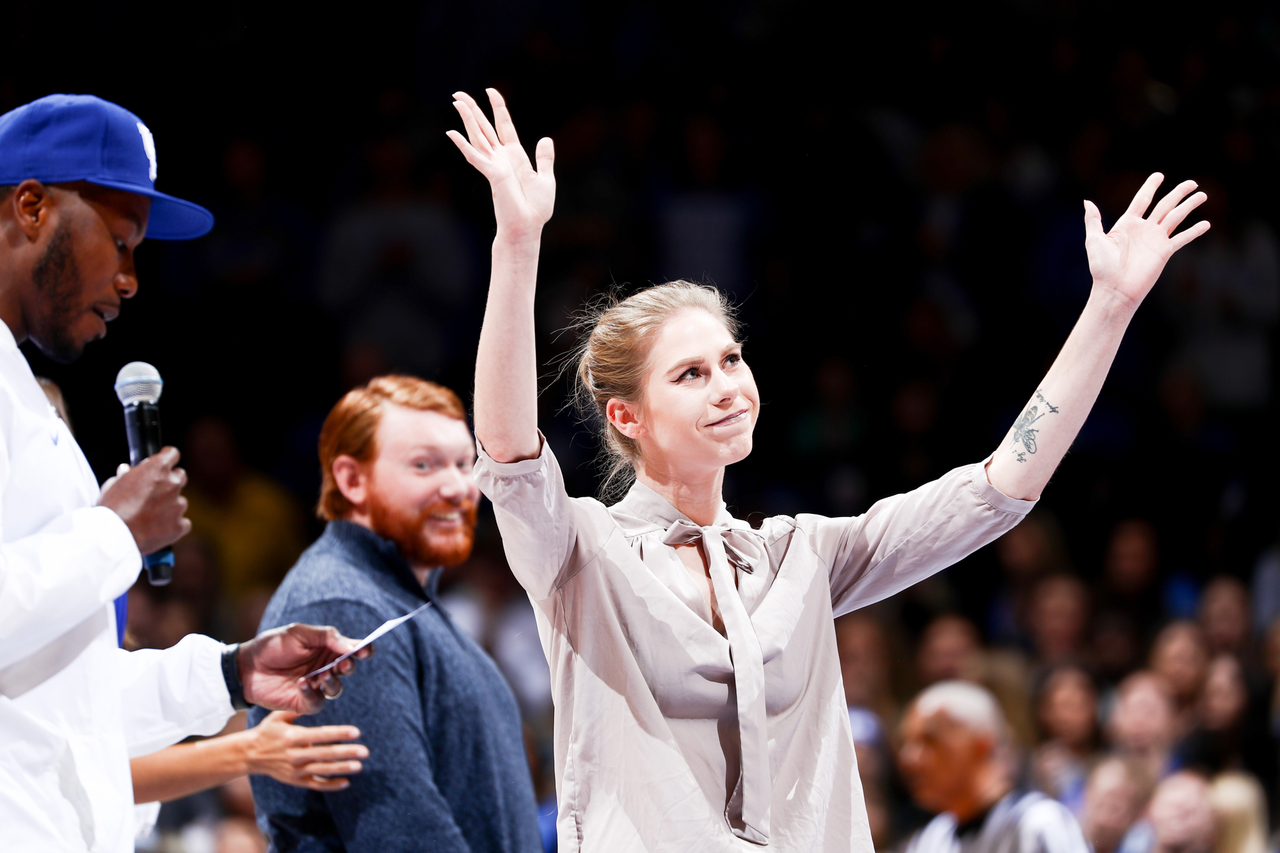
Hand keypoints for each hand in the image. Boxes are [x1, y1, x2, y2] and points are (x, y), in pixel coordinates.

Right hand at [98, 447, 190, 554]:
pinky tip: (159, 529)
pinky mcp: (180, 525)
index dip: (167, 459)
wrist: (113, 537)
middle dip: (171, 481)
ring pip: (179, 502)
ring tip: (149, 517)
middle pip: (181, 476)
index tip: (164, 463)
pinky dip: (173, 525)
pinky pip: (182, 523)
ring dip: (170, 506)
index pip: (172, 454)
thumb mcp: (113, 485)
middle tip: (156, 492)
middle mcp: (172, 484)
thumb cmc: (110, 509)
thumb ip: (125, 475)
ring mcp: (178, 505)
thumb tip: (127, 470)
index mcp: (157, 468)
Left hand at [238, 623, 372, 714]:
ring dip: (332, 682)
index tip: (365, 650)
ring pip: (336, 689)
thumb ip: (327, 637)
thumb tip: (353, 646)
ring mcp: (315, 686)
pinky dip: (312, 694)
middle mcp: (325, 667)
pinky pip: (317, 703)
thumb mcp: (299, 633)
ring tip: (320, 676)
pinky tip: (301, 684)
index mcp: (328, 649)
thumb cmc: (272, 646)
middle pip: (349, 669)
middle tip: (342, 664)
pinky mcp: (303, 702)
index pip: (354, 650)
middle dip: (349, 666)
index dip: (364, 650)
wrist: (245, 666)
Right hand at [245, 710, 366, 791]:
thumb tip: (317, 696)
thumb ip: (298, 709)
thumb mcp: (278, 717)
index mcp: (293, 737)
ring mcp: (295, 770)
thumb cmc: (268, 731)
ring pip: (322, 770)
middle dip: (345, 753)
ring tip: (359, 766)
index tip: (356, 732)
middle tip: (365, 751)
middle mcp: (294, 755)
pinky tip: (346, 782)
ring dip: (341, 769)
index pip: (320, 735)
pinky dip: (330, 785)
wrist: (249, 755)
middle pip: (324, 754)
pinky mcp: (296, 781)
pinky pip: (316, 784)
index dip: (338, 733)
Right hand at [447, 88, 554, 240]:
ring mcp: (494, 165)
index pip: (504, 125)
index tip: (490, 91)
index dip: (498, 107)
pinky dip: (464, 145)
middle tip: (458, 93)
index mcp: (515, 156)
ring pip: (478, 136)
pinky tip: (452, 133)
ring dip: (467, 119)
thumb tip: (546, 138)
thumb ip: (544, 159)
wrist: (528, 226)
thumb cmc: (535, 208)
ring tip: (457, 102)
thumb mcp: (545, 179)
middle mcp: (501, 158)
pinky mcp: (492, 174)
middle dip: (473, 109)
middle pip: (484, 127)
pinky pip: (475, 156)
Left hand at [1084, 173, 1209, 309]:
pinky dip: (1194, 231)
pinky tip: (1206, 224)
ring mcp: (1156, 239)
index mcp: (1127, 223)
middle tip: (1192, 182)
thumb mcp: (1094, 240)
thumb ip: (1093, 220)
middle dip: (1178, 193)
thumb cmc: (1102, 267)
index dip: (1150, 187)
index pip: (1142, 200)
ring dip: (1189, 206)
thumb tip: (1087, 202)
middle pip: (1165, 205)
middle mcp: (1144, 229)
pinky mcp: (1164, 252)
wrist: (1115, 290)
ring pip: (1176, 217)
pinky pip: (1182, 238)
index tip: (1159, 175)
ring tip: (1202, 195)